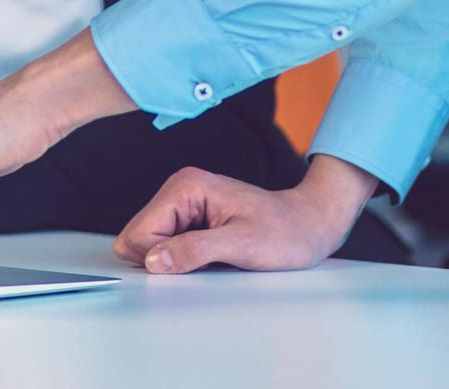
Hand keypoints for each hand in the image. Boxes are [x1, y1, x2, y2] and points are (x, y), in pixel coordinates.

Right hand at [112, 154, 377, 274]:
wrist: (309, 225)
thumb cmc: (284, 232)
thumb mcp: (243, 245)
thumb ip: (194, 250)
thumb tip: (153, 260)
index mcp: (186, 186)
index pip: (140, 231)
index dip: (159, 257)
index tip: (195, 262)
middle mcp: (180, 189)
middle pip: (139, 237)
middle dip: (164, 258)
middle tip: (206, 260)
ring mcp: (184, 202)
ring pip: (150, 243)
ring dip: (174, 258)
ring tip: (212, 256)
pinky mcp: (190, 217)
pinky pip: (166, 244)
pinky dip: (182, 257)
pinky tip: (210, 255)